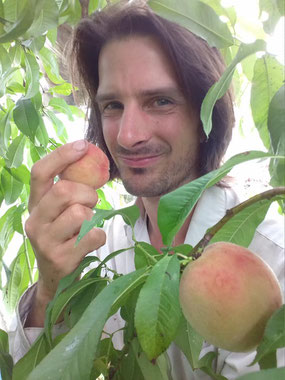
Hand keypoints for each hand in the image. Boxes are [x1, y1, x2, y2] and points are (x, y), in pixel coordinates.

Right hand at [24, 140, 105, 325]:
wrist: (55, 276)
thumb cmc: (63, 235)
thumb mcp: (58, 212)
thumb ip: (68, 189)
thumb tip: (89, 156)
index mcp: (34, 204)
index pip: (40, 172)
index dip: (61, 155)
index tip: (83, 144)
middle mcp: (35, 221)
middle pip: (64, 191)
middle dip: (87, 193)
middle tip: (91, 202)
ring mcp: (46, 242)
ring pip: (80, 214)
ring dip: (92, 216)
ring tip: (87, 224)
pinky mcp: (62, 258)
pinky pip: (93, 235)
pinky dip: (99, 235)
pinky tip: (89, 242)